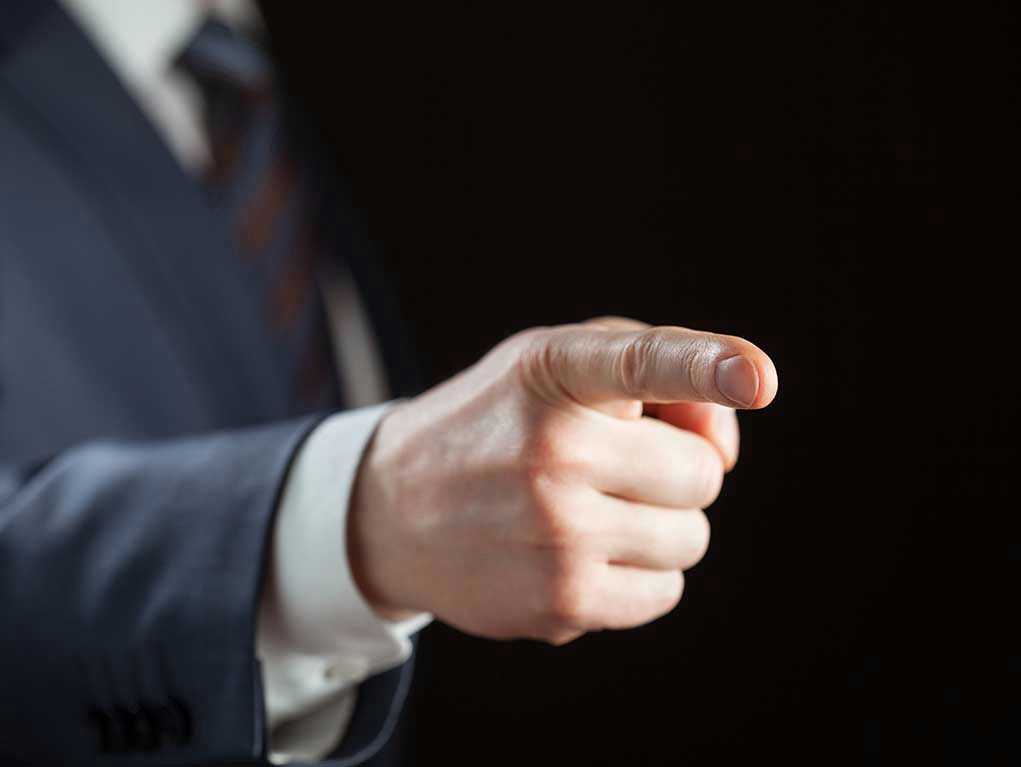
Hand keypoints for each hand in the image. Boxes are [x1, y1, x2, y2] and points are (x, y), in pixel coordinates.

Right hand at [347, 317, 777, 642]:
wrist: (395, 509)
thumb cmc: (504, 425)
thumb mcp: (560, 364)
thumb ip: (664, 370)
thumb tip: (726, 451)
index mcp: (553, 373)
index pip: (640, 362)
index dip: (705, 365)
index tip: (757, 379)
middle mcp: (552, 450)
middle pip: (701, 474)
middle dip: (673, 471)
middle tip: (611, 467)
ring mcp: (555, 532)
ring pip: (692, 538)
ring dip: (659, 526)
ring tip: (588, 511)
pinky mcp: (559, 601)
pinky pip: (664, 593)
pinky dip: (641, 575)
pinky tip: (580, 555)